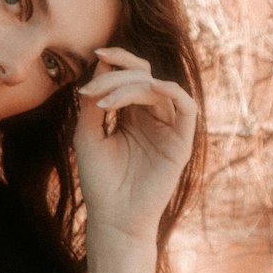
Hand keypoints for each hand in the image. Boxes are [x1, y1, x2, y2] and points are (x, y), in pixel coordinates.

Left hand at [75, 47, 197, 243]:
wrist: (113, 218)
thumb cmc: (98, 181)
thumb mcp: (87, 135)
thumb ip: (93, 102)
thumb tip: (101, 64)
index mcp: (131, 114)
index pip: (130, 76)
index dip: (116, 61)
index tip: (95, 54)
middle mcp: (152, 117)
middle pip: (144, 76)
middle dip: (118, 75)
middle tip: (93, 90)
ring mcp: (168, 129)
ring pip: (159, 88)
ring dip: (131, 87)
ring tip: (104, 103)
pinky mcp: (181, 143)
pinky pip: (186, 107)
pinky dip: (170, 91)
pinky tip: (148, 90)